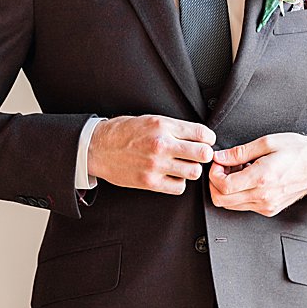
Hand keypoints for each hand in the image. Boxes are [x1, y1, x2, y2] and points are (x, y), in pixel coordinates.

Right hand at [88, 115, 215, 193]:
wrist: (98, 147)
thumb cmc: (123, 132)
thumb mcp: (151, 120)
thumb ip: (175, 128)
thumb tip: (198, 136)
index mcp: (163, 126)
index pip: (201, 133)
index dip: (208, 138)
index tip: (206, 141)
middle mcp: (161, 145)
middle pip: (203, 154)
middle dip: (204, 154)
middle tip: (198, 154)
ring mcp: (155, 165)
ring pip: (193, 172)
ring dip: (191, 169)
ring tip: (183, 165)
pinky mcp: (149, 182)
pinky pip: (178, 187)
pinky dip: (178, 183)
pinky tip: (172, 176)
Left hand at [209, 133, 306, 215]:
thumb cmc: (299, 151)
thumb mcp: (268, 142)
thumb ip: (240, 152)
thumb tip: (220, 157)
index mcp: (262, 178)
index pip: (223, 186)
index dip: (213, 174)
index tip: (218, 162)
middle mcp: (263, 196)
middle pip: (222, 200)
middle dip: (215, 183)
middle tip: (223, 168)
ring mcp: (266, 206)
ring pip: (231, 206)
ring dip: (227, 189)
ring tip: (238, 172)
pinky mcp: (270, 210)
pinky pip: (244, 206)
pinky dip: (239, 194)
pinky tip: (248, 179)